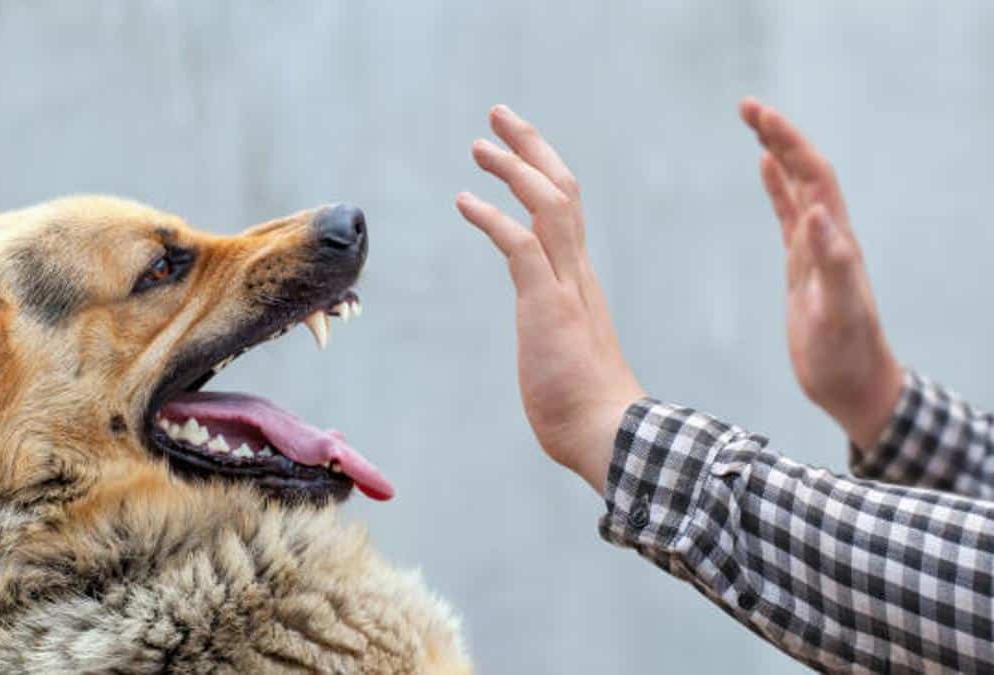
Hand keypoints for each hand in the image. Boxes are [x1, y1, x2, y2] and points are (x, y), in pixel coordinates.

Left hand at [456, 105, 643, 493]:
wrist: (609, 435)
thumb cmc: (586, 408)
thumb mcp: (564, 355)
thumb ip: (556, 335)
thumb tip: (548, 346)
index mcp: (580, 281)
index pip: (566, 211)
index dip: (542, 172)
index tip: (518, 150)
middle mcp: (578, 273)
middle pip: (562, 189)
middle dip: (531, 147)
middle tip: (499, 116)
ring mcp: (566, 286)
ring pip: (548, 204)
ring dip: (513, 168)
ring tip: (479, 144)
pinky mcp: (547, 305)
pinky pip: (520, 245)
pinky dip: (492, 217)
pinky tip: (465, 200)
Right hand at [739, 98, 902, 448]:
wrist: (852, 384)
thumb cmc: (847, 354)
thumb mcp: (839, 311)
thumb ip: (832, 262)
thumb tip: (816, 212)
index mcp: (836, 240)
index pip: (813, 176)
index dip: (789, 142)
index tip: (759, 116)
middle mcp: (828, 236)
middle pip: (805, 171)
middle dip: (779, 135)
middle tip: (746, 106)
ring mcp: (815, 249)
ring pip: (797, 187)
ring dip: (777, 152)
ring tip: (754, 123)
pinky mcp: (802, 265)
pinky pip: (787, 215)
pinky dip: (776, 187)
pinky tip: (764, 170)